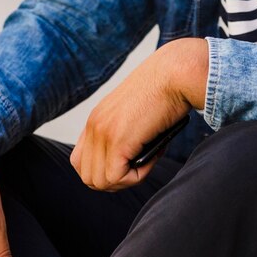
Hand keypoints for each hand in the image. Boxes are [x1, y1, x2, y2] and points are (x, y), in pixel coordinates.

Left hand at [70, 37, 207, 190]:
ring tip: (147, 160)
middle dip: (115, 181)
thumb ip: (126, 134)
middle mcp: (94, 125)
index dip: (104, 171)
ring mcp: (103, 133)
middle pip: (88, 177)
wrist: (175, 74)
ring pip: (100, 182)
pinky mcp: (117, 140)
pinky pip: (117, 178)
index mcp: (96, 119)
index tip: (127, 164)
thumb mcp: (136, 113)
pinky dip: (137, 176)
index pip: (80, 161)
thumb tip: (132, 161)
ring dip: (127, 180)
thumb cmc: (166, 92)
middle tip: (140, 166)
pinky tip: (152, 156)